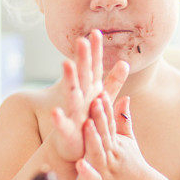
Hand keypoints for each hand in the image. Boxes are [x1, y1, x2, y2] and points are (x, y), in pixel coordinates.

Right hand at [50, 30, 128, 162]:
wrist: (71, 147)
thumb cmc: (87, 119)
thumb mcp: (103, 99)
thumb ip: (113, 82)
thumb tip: (125, 62)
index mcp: (90, 89)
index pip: (94, 67)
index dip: (95, 51)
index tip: (96, 32)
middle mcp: (80, 97)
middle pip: (82, 75)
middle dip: (82, 58)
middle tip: (81, 40)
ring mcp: (72, 112)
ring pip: (71, 94)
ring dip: (69, 79)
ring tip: (66, 64)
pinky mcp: (66, 131)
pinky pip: (62, 125)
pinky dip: (59, 119)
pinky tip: (55, 112)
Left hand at [75, 92, 151, 179]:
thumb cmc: (132, 165)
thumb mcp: (128, 141)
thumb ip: (124, 120)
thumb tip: (124, 97)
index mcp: (115, 143)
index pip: (110, 124)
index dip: (105, 109)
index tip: (100, 92)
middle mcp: (111, 155)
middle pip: (105, 135)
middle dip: (99, 119)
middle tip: (93, 101)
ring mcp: (107, 172)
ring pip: (99, 154)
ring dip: (93, 140)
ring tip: (87, 125)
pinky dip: (88, 173)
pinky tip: (79, 164)